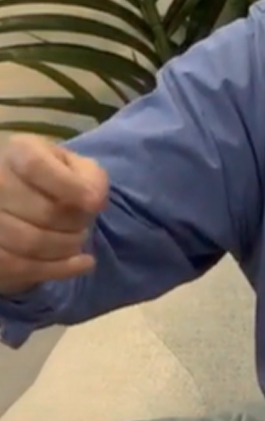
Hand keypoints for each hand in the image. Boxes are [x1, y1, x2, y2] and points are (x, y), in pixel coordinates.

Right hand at [0, 134, 108, 296]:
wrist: (21, 199)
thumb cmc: (55, 180)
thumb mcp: (77, 168)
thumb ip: (90, 178)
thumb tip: (93, 201)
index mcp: (18, 151)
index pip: (35, 166)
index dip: (69, 188)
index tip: (95, 205)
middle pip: (42, 211)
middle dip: (74, 224)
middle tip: (84, 227)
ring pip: (27, 242)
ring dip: (65, 247)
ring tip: (77, 243)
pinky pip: (14, 265)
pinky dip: (55, 270)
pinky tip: (82, 264)